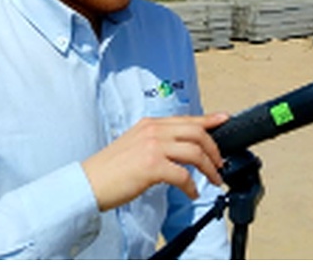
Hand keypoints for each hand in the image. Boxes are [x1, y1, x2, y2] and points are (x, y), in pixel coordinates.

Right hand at [81, 112, 228, 211]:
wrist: (88, 182)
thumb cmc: (110, 169)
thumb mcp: (135, 143)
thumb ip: (157, 140)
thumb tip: (182, 148)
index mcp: (150, 124)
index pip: (186, 119)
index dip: (209, 119)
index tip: (224, 119)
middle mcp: (153, 131)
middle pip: (196, 132)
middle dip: (214, 149)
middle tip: (220, 163)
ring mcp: (153, 147)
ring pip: (194, 152)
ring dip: (209, 168)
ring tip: (213, 179)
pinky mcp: (151, 166)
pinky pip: (183, 175)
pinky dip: (192, 186)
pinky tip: (191, 193)